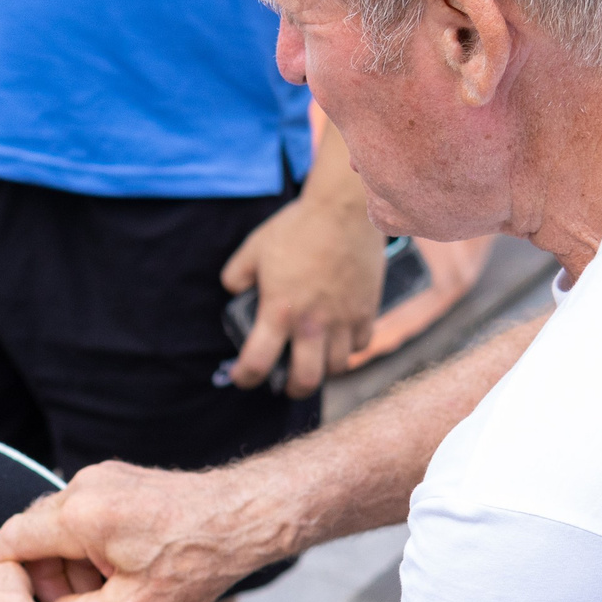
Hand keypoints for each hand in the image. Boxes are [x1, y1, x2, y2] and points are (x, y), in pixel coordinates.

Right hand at [0, 460, 283, 601]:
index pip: (11, 539)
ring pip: (60, 526)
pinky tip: (115, 572)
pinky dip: (86, 545)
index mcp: (80, 516)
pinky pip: (83, 514)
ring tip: (103, 595)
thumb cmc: (196, 561)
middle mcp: (84, 487)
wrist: (246, 518)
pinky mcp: (119, 479)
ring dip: (67, 563)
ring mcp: (102, 478)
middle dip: (40, 574)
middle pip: (34, 533)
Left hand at [220, 195, 382, 396]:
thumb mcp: (254, 248)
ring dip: (324, 370)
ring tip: (316, 362)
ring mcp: (342, 320)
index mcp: (278, 311)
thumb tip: (234, 291)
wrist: (344, 211)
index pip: (258, 362)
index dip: (246, 377)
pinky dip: (349, 349)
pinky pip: (360, 345)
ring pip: (337, 367)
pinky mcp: (366, 311)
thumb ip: (237, 275)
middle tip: (287, 385)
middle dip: (292, 389)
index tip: (243, 377)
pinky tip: (340, 341)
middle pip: (305, 380)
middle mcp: (311, 323)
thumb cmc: (297, 227)